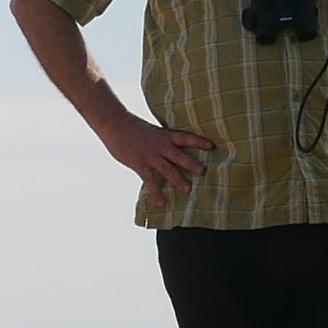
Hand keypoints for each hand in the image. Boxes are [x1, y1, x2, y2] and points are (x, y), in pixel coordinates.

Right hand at [103, 112, 221, 200]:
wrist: (114, 123)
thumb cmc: (131, 126)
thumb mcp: (151, 130)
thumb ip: (160, 140)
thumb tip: (169, 149)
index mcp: (164, 135)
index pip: (186, 137)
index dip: (199, 141)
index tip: (213, 146)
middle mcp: (160, 145)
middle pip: (180, 155)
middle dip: (193, 164)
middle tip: (205, 172)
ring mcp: (150, 155)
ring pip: (168, 169)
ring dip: (179, 180)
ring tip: (189, 190)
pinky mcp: (139, 164)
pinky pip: (150, 181)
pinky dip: (156, 193)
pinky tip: (162, 204)